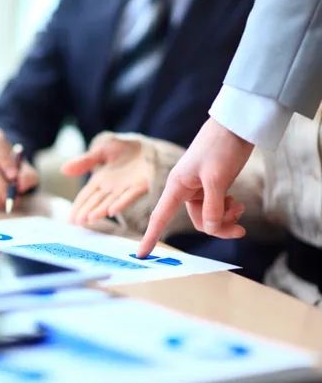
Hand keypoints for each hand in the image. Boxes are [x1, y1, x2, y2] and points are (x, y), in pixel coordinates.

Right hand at [62, 133, 148, 225]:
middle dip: (86, 212)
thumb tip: (63, 169)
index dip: (77, 206)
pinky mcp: (141, 185)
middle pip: (96, 201)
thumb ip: (85, 161)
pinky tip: (112, 211)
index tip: (69, 219)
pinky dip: (121, 203)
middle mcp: (112, 188)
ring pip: (110, 201)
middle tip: (76, 223)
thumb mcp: (102, 151)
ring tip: (89, 219)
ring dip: (100, 210)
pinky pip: (129, 195)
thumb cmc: (125, 149)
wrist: (149, 146)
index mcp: (101, 180)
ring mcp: (126, 188)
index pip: (85, 196)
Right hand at [137, 117, 253, 257]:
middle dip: (219, 226)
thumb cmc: (221, 147)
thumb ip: (213, 207)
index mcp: (177, 186)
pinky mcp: (210, 185)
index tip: (142, 255)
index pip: (159, 217)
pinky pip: (216, 207)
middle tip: (241, 229)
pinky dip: (227, 209)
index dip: (150, 237)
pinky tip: (237, 201)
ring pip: (209, 216)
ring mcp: (198, 188)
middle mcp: (184, 189)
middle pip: (197, 221)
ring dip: (226, 216)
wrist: (235, 126)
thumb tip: (210, 229)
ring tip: (240, 206)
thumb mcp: (217, 179)